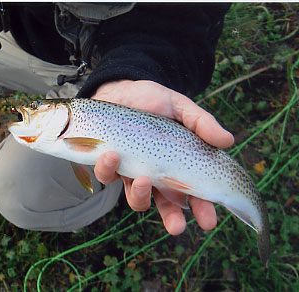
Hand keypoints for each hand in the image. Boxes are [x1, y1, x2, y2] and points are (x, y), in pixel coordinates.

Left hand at [92, 80, 233, 234]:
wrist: (119, 89)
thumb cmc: (152, 100)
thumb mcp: (180, 107)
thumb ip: (201, 123)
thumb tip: (228, 141)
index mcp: (175, 165)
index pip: (192, 193)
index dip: (202, 209)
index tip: (209, 221)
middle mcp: (154, 173)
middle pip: (165, 205)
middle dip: (172, 218)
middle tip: (178, 226)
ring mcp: (131, 171)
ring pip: (136, 197)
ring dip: (140, 195)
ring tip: (144, 180)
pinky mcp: (108, 163)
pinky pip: (106, 175)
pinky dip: (108, 169)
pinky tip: (111, 155)